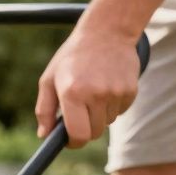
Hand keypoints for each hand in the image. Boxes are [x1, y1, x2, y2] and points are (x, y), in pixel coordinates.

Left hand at [36, 27, 139, 146]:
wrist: (107, 31)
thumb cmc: (72, 58)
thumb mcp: (49, 80)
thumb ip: (44, 110)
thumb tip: (44, 135)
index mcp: (72, 94)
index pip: (78, 134)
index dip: (73, 142)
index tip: (70, 140)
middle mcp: (95, 94)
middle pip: (94, 133)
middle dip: (85, 129)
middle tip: (79, 114)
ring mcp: (116, 92)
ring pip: (107, 122)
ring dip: (99, 115)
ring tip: (93, 92)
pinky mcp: (131, 90)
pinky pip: (121, 111)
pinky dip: (112, 106)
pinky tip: (106, 87)